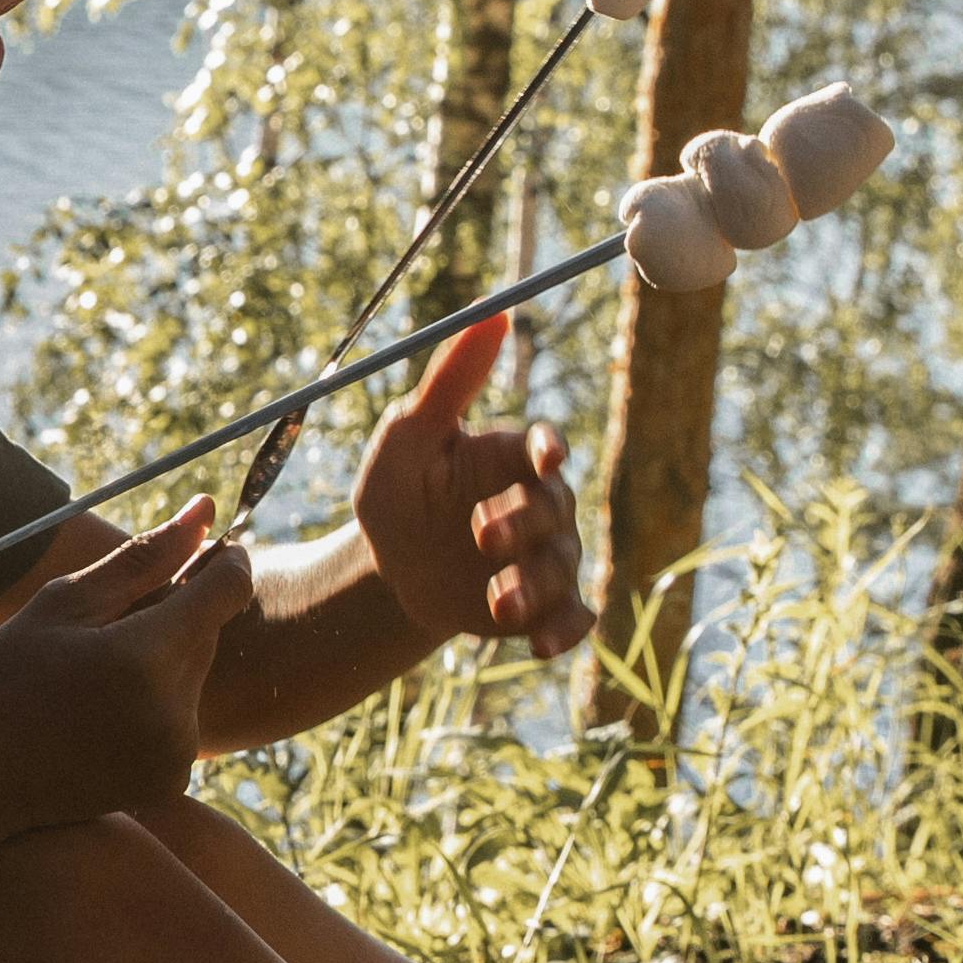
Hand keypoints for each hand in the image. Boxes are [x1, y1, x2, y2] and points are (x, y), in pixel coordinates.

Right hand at [0, 508, 255, 833]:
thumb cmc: (4, 679)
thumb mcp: (64, 605)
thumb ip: (144, 559)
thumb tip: (208, 509)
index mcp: (143, 659)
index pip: (227, 590)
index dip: (224, 561)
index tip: (205, 548)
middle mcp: (172, 713)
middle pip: (206, 631)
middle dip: (172, 614)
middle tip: (103, 625)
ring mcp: (175, 753)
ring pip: (194, 672)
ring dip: (163, 658)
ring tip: (92, 673)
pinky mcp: (171, 778)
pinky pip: (183, 715)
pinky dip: (156, 701)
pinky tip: (99, 709)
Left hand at [344, 315, 591, 658]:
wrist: (389, 571)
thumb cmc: (398, 492)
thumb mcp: (407, 439)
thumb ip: (448, 382)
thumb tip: (493, 315)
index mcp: (507, 459)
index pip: (543, 448)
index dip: (547, 451)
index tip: (542, 458)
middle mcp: (537, 505)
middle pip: (553, 508)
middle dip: (523, 523)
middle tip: (481, 535)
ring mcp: (543, 557)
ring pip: (560, 567)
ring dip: (533, 585)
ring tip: (496, 602)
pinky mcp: (541, 606)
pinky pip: (572, 617)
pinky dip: (564, 632)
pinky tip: (541, 647)